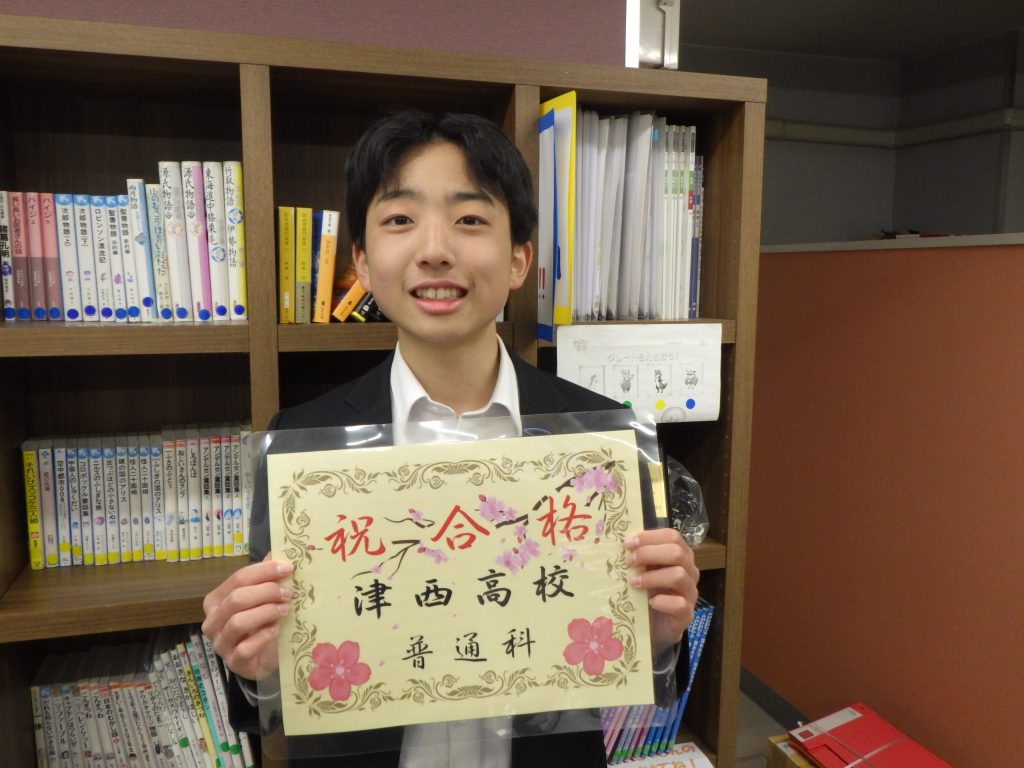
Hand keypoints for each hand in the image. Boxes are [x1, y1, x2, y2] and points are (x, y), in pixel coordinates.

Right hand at [201, 554, 293, 680]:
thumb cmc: (261, 623)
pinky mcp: (233, 663)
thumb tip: (276, 552)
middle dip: (266, 592)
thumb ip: (266, 577)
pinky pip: (245, 648)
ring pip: (238, 622)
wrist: (263, 658)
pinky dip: (263, 637)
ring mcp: (220, 644)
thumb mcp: (263, 598)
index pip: (238, 578)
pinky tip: (276, 630)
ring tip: (285, 609)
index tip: (288, 568)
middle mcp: (212, 621)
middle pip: (237, 598)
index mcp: (216, 600)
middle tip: (288, 592)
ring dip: (266, 612)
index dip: (264, 571)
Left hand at [624, 527, 698, 654]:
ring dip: (652, 577)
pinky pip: (680, 604)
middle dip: (649, 554)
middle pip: (677, 553)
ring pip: (679, 575)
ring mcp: (690, 593)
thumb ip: (637, 557)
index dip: (650, 537)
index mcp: (679, 555)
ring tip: (633, 582)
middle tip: (628, 561)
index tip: (628, 544)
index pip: (672, 536)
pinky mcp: (686, 614)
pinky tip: (650, 602)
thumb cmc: (647, 592)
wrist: (653, 626)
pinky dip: (662, 602)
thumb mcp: (642, 571)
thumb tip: (620, 543)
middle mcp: (689, 571)